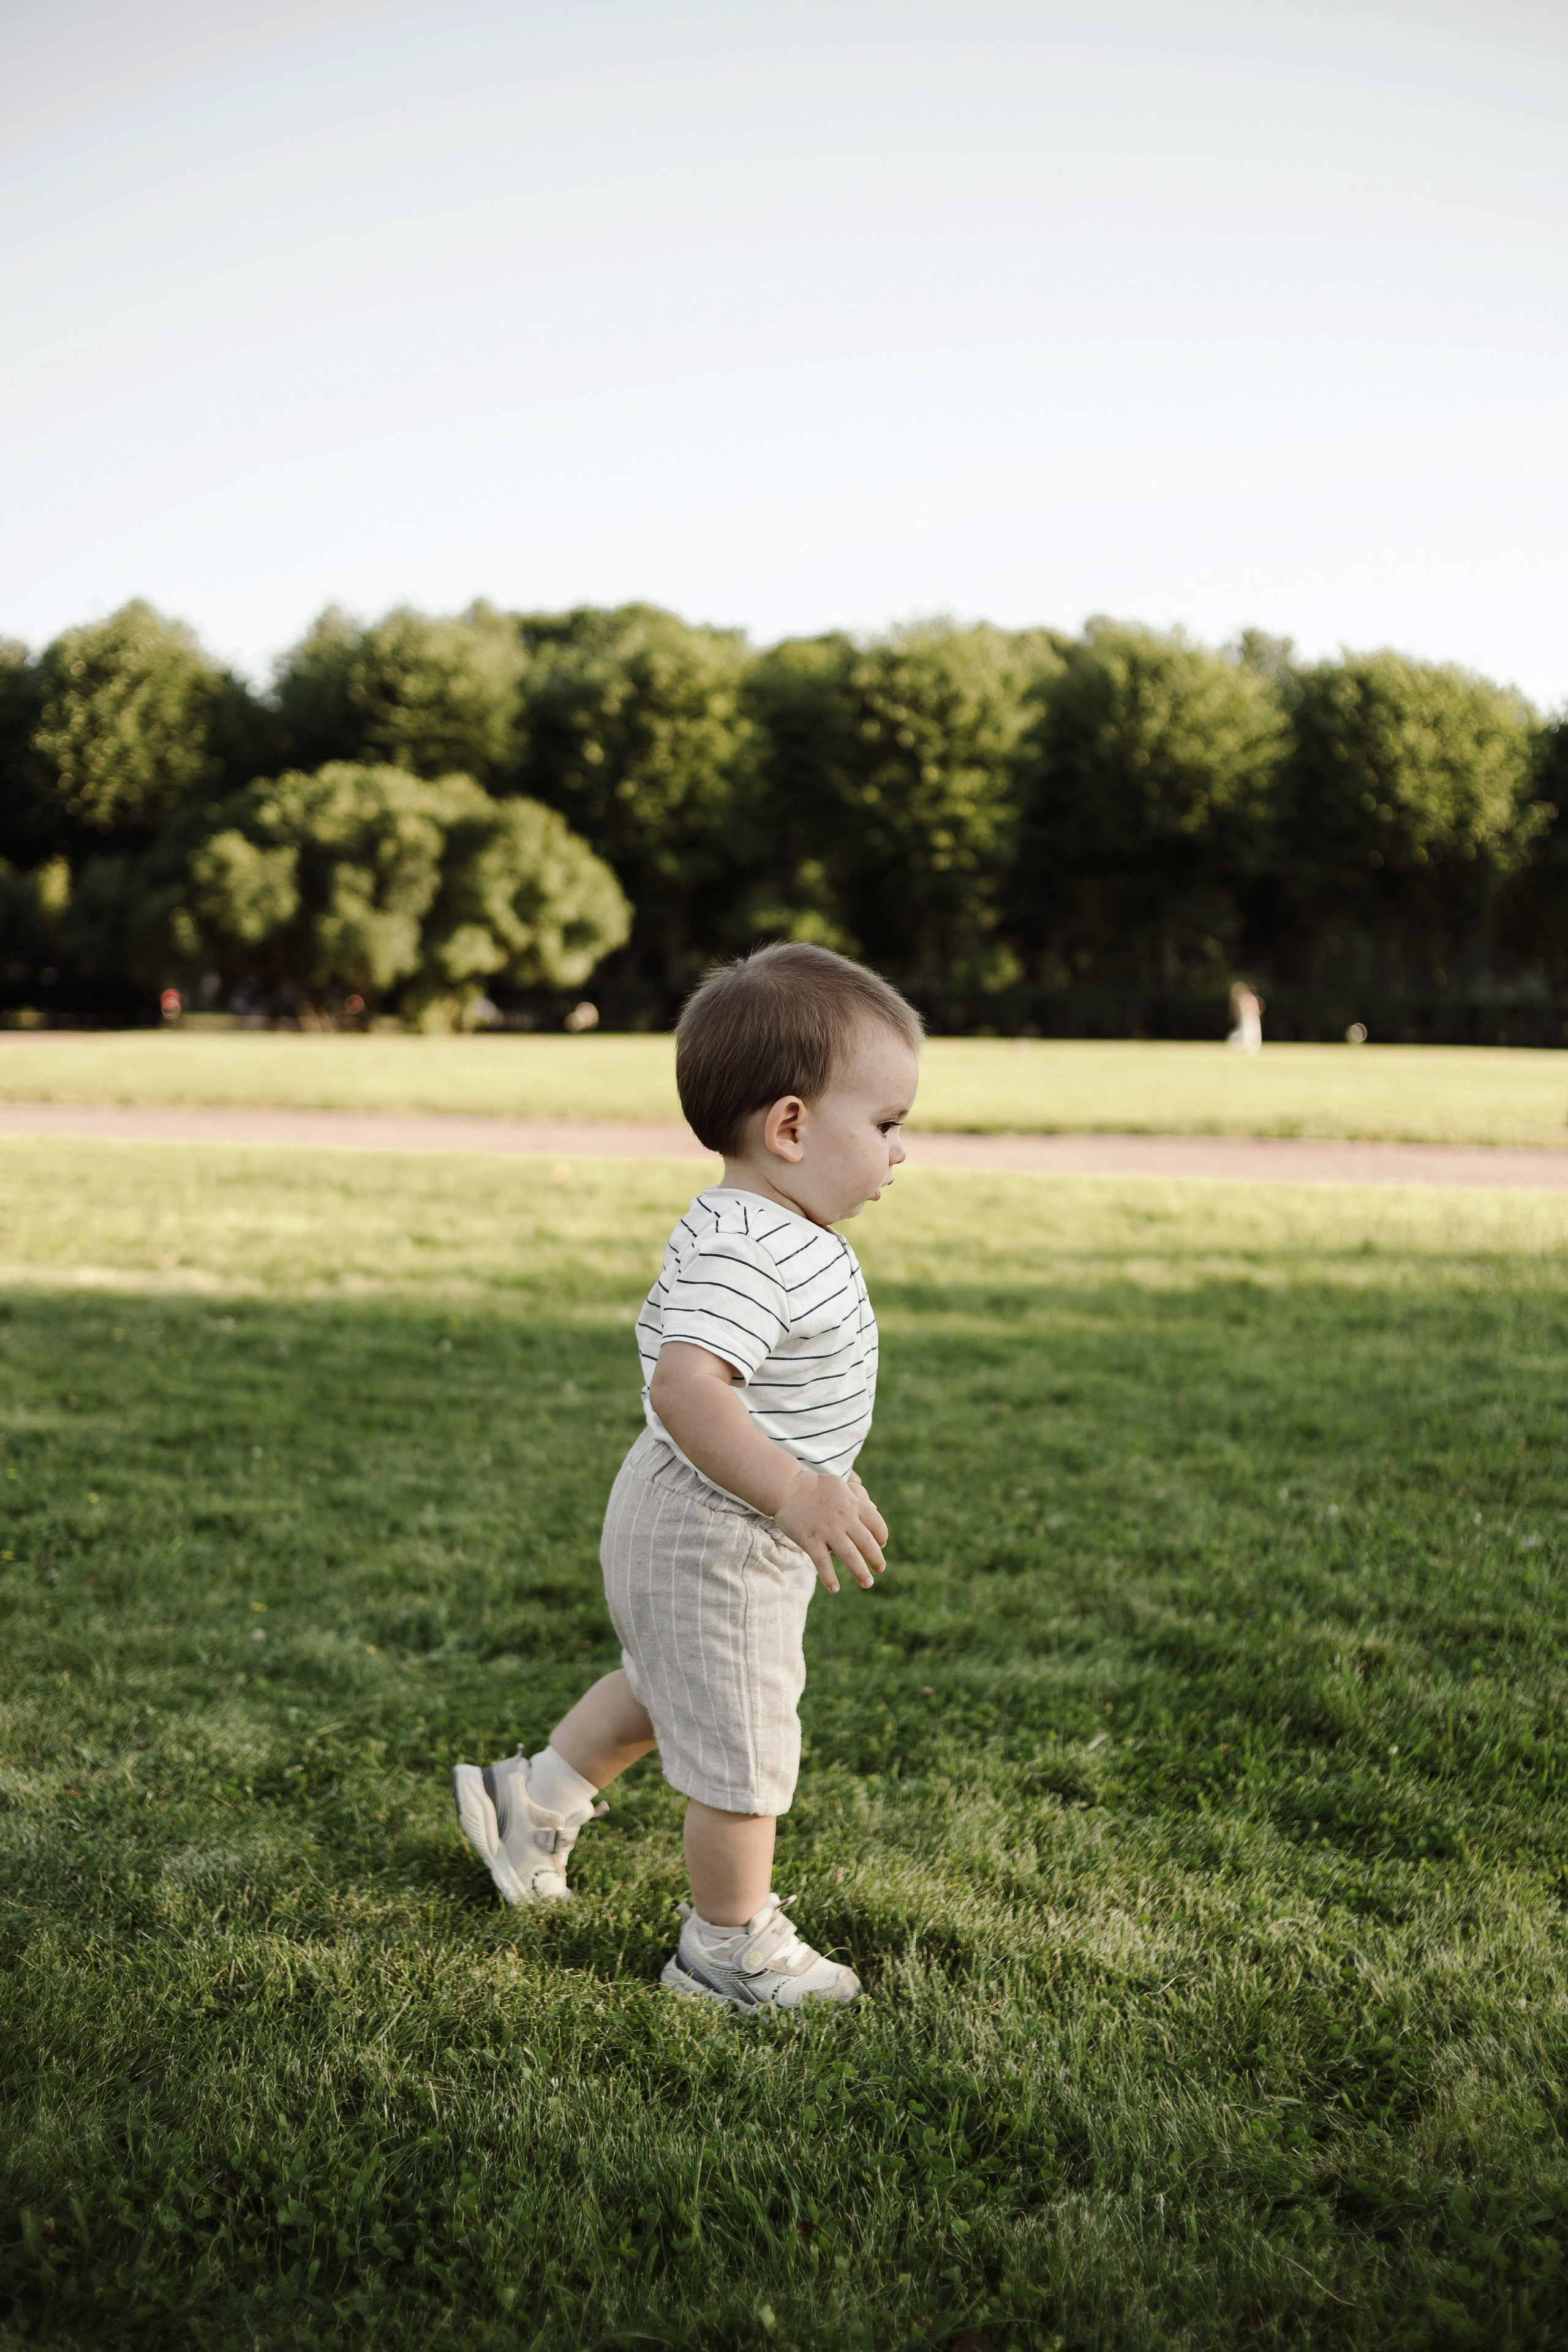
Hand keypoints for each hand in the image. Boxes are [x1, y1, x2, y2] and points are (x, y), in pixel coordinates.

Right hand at [774, 1468, 888, 1593]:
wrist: (787, 1488)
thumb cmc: (815, 1487)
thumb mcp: (841, 1485)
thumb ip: (859, 1495)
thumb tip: (874, 1508)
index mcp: (853, 1504)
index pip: (877, 1524)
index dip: (882, 1537)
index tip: (881, 1545)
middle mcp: (844, 1518)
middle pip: (867, 1543)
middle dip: (876, 1559)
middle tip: (880, 1569)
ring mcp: (827, 1531)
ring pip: (850, 1555)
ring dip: (860, 1572)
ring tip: (867, 1583)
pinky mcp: (810, 1540)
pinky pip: (822, 1563)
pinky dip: (829, 1577)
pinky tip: (835, 1588)